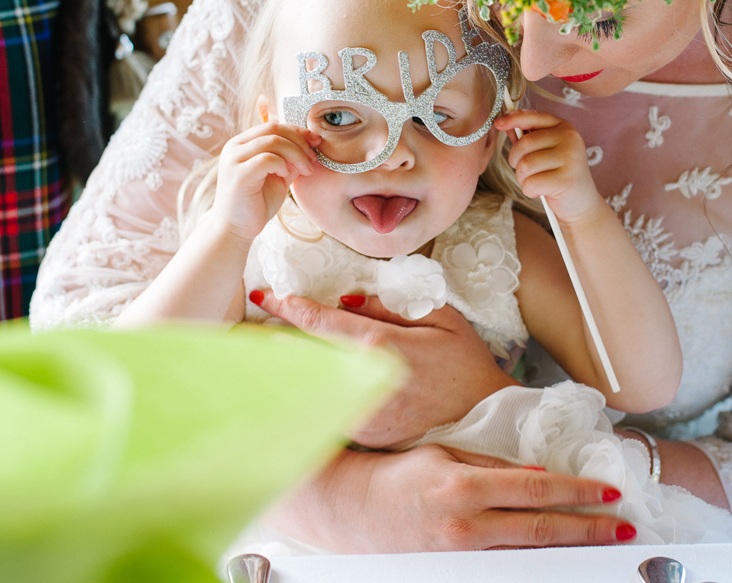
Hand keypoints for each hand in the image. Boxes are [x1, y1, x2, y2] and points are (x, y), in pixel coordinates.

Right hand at [214, 121, 318, 241]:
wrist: (237, 228)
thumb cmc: (257, 202)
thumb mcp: (278, 175)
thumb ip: (290, 158)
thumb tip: (312, 143)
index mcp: (242, 143)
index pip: (273, 126)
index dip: (298, 131)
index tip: (316, 142)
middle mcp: (234, 147)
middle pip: (274, 129)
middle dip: (300, 142)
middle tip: (313, 159)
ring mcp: (233, 159)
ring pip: (272, 141)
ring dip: (296, 154)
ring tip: (305, 170)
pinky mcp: (238, 175)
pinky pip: (266, 159)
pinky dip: (282, 164)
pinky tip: (286, 176)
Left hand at [252, 292, 516, 447]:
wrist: (487, 420)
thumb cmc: (466, 365)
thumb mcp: (441, 317)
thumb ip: (391, 306)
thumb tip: (348, 302)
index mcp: (381, 346)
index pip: (321, 323)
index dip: (289, 306)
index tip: (265, 294)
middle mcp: (364, 381)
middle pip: (304, 357)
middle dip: (272, 341)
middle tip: (244, 328)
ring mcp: (362, 413)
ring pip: (310, 387)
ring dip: (286, 371)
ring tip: (261, 356)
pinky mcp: (365, 436)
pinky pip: (328, 412)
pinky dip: (308, 399)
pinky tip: (292, 390)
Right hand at [269, 444, 634, 551]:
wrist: (354, 511)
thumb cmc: (399, 475)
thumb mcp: (445, 455)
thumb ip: (491, 466)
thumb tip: (537, 476)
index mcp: (464, 489)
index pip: (535, 491)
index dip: (575, 493)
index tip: (607, 492)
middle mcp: (466, 527)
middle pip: (541, 530)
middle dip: (588, 529)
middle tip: (625, 528)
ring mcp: (462, 554)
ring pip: (530, 553)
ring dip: (571, 547)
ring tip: (604, 543)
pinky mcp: (457, 569)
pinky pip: (507, 564)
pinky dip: (538, 559)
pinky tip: (560, 555)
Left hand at [495, 110, 602, 224]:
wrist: (581, 202)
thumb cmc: (558, 174)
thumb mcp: (546, 151)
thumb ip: (527, 137)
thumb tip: (504, 124)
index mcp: (564, 127)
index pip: (534, 117)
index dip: (513, 118)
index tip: (498, 123)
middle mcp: (569, 139)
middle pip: (524, 144)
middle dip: (516, 161)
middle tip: (524, 172)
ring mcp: (569, 158)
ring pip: (525, 165)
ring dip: (523, 178)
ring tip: (536, 182)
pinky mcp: (565, 180)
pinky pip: (531, 183)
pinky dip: (530, 191)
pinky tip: (542, 191)